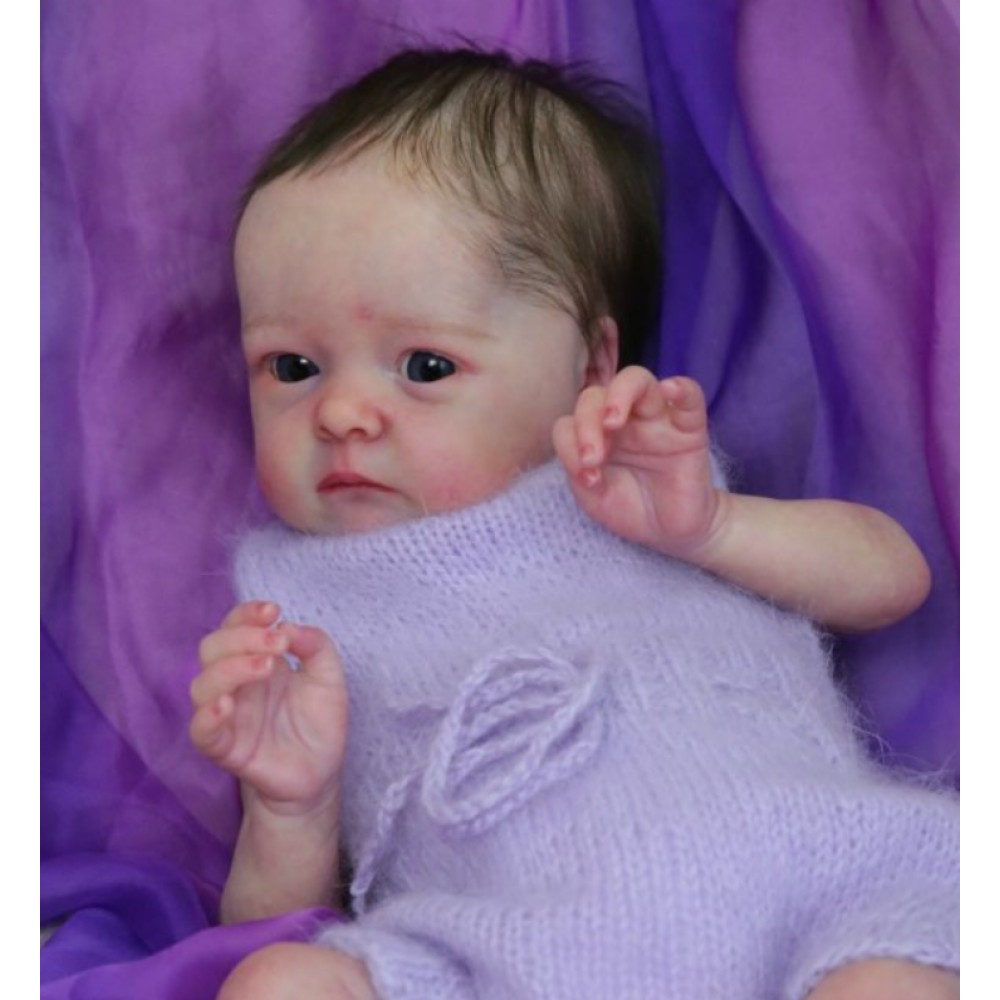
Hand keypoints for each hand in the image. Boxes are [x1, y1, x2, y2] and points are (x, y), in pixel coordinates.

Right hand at [190, 601, 347, 814]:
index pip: (234, 627)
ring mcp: (227, 715)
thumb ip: (316, 646)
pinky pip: (200, 731)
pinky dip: (206, 716)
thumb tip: (290, 626)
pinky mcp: (225, 748)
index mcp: (256, 660)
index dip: (246, 614)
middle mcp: (235, 683)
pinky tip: (226, 705)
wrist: (321, 773)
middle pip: (212, 648)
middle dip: (242, 637)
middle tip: (277, 643)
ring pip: (202, 684)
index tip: (273, 611)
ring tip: (266, 667)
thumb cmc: (318, 722)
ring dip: (230, 669)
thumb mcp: (329, 677)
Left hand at [553, 367, 723, 558]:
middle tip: (593, 457)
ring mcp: (657, 420)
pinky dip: (682, 388)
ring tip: (612, 422)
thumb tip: (581, 457)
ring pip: (638, 381)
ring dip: (620, 395)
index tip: (586, 478)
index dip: (571, 444)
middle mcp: (623, 420)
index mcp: (596, 435)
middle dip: (587, 422)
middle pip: (597, 395)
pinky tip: (670, 389)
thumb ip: (579, 473)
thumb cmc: (630, 507)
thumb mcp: (595, 498)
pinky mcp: (690, 430)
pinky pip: (690, 397)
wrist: (670, 533)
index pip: (571, 421)